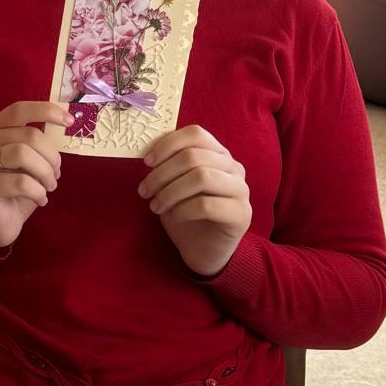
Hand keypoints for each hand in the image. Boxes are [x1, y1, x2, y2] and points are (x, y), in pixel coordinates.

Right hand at [0, 100, 67, 255]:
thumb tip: (65, 125)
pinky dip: (38, 192)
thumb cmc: (14, 190)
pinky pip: (20, 182)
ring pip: (23, 154)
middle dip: (51, 155)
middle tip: (57, 174)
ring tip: (49, 187)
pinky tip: (40, 200)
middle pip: (28, 135)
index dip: (46, 111)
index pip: (19, 110)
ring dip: (45, 173)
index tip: (69, 121)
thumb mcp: (28, 162)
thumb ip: (37, 144)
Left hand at [139, 124, 251, 276]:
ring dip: (170, 191)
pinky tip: (173, 217)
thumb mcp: (173, 184)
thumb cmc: (186, 214)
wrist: (203, 251)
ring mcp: (241, 190)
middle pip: (194, 156)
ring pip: (201, 177)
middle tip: (144, 191)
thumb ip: (168, 164)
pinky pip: (206, 205)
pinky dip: (182, 210)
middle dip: (162, 173)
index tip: (147, 162)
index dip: (168, 144)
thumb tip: (149, 151)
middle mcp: (234, 168)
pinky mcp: (241, 214)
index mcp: (218, 154)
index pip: (196, 134)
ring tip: (155, 206)